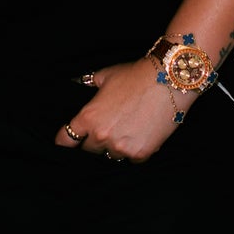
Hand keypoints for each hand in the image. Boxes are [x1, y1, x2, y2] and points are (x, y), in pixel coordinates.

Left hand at [53, 59, 196, 162]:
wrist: (168, 81)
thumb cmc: (136, 75)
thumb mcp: (106, 75)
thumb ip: (89, 83)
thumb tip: (76, 83)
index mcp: (89, 117)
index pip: (66, 139)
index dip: (64, 140)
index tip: (66, 141)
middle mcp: (102, 136)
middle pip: (89, 150)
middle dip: (95, 140)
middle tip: (107, 126)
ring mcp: (121, 147)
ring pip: (111, 155)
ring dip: (115, 146)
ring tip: (127, 128)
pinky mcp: (140, 154)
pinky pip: (131, 158)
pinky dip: (134, 149)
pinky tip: (141, 133)